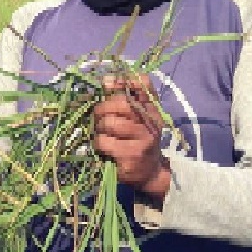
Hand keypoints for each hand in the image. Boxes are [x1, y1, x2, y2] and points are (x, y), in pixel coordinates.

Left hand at [93, 74, 170, 202]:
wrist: (150, 173)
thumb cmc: (137, 139)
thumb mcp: (136, 118)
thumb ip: (123, 98)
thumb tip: (106, 79)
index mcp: (152, 110)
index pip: (144, 86)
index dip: (124, 81)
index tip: (108, 83)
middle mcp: (151, 123)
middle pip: (121, 104)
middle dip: (103, 109)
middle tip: (100, 117)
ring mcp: (143, 140)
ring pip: (110, 122)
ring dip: (100, 127)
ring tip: (104, 133)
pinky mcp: (131, 155)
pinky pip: (104, 141)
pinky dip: (99, 143)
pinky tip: (105, 148)